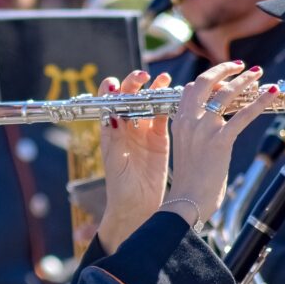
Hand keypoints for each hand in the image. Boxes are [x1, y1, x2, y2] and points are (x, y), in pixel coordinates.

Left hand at [98, 70, 172, 251]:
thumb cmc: (120, 186)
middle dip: (136, 83)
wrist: (137, 206)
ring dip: (155, 89)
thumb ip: (115, 136)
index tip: (116, 83)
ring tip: (163, 79)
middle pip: (131, 97)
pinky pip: (165, 117)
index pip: (108, 102)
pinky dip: (170, 105)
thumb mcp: (115, 160)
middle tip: (143, 77)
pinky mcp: (161, 139)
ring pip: (150, 103)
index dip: (111, 89)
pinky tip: (175, 96)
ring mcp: (145, 131)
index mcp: (111, 129)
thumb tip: (111, 112)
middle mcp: (127, 126)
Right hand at [164, 62, 277, 226]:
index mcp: (179, 121)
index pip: (192, 88)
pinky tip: (271, 92)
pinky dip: (260, 101)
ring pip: (226, 94)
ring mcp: (204, 129)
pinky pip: (243, 114)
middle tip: (241, 66)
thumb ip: (194, 133)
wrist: (186, 201)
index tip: (225, 77)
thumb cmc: (190, 181)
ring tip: (259, 74)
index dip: (211, 79)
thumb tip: (211, 125)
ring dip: (245, 80)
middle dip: (225, 69)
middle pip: (206, 82)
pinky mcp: (220, 141)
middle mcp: (189, 121)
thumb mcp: (186, 149)